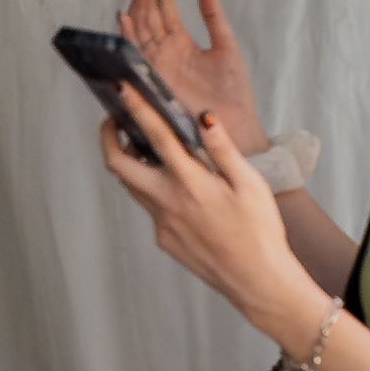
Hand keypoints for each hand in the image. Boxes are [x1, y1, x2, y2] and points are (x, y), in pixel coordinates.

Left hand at [96, 105, 308, 339]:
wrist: (257, 281)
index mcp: (189, 182)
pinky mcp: (165, 240)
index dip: (136, 109)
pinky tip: (179, 189)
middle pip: (119, 165)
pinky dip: (156, 191)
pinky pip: (151, 209)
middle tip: (116, 121)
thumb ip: (223, 149)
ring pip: (133, 187)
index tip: (123, 89)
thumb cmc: (260, 232)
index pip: (154, 136)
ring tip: (146, 148)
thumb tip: (205, 118)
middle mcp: (167, 202)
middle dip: (109, 139)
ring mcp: (161, 223)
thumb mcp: (250, 184)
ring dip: (132, 164)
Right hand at [118, 0, 265, 160]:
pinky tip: (126, 14)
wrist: (234, 127)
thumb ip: (213, 16)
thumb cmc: (233, 94)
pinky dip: (128, 35)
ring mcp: (155, 63)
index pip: (166, 4)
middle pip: (149, 10)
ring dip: (140, 2)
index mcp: (181, 41)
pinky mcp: (153, 79)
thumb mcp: (227, 46)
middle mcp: (164, 50)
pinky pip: (135, 53)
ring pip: (141, 26)